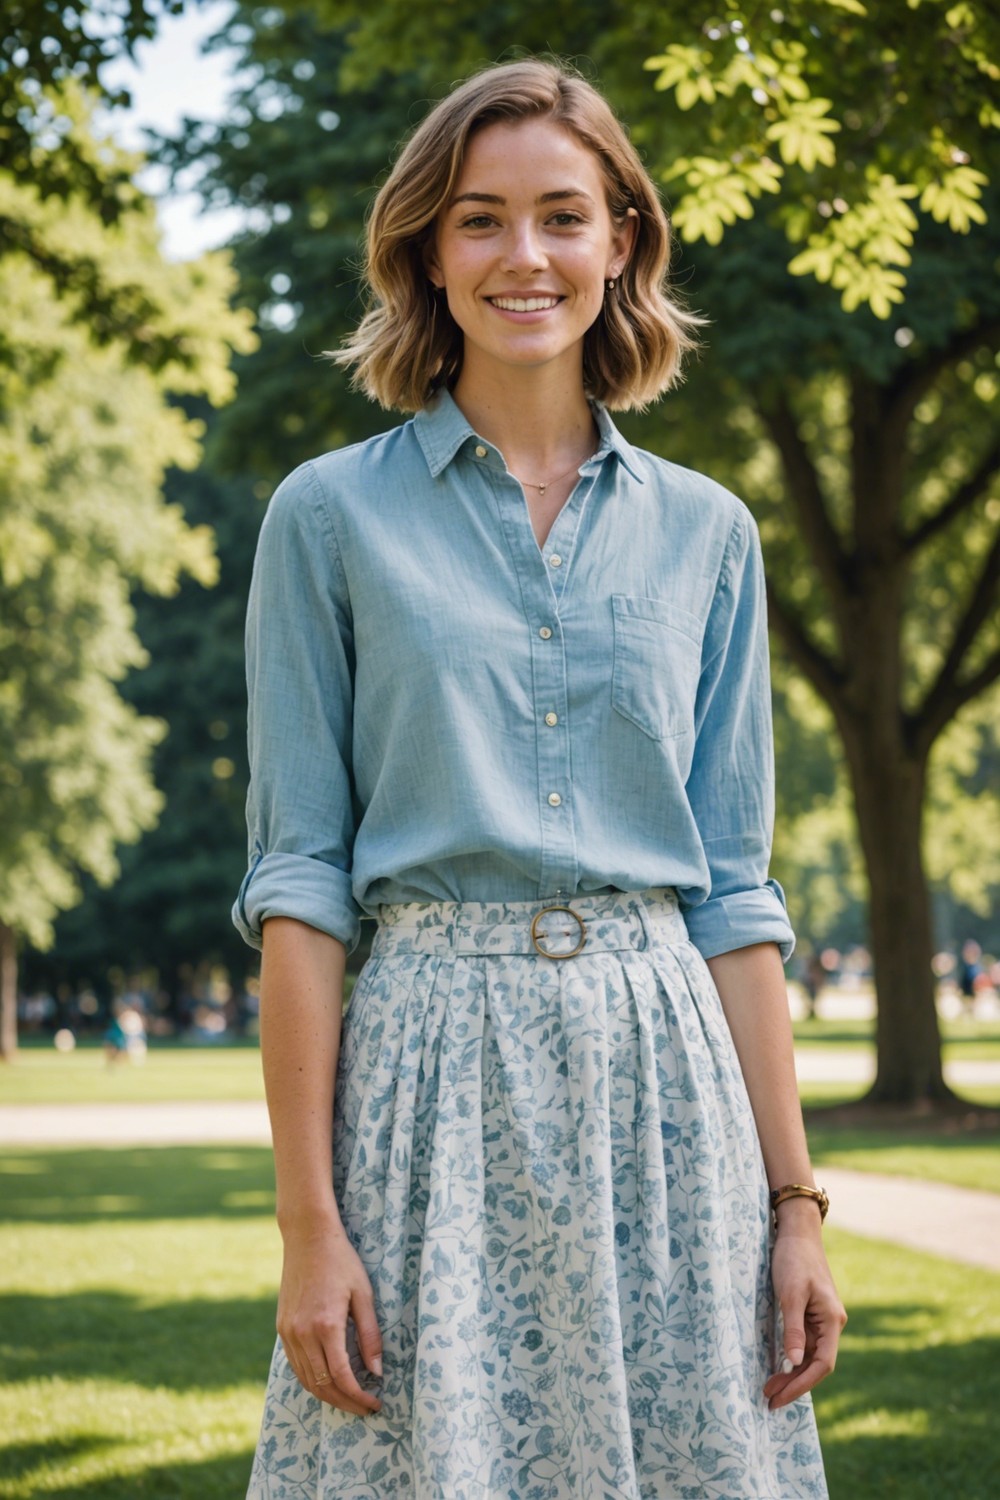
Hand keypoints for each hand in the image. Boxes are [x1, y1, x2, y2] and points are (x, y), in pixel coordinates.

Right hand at [276, 1214, 383, 1416]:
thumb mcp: (364, 1294)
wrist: (307, 1237)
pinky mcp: (282, 1328)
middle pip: (323, 1385)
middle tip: (365, 1410)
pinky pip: (296, 1366)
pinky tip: (328, 1382)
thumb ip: (370, 1335)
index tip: (375, 1404)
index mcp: (326, 1325)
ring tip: (349, 1401)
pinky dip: (312, 1381)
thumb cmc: (341, 1261)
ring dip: (328, 1397)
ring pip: (306, 1380)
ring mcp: (288, 1332)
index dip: (359, 1397)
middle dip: (345, 1403)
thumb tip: (377, 1372)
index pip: (342, 1377)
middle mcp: (302, 1333)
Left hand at [763, 1211, 846, 1410]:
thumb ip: (793, 1330)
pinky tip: (779, 1366)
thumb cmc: (793, 1260)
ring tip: (769, 1387)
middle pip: (817, 1364)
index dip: (802, 1384)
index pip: (822, 1364)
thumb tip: (793, 1364)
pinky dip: (792, 1357)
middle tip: (769, 1398)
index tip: (780, 1397)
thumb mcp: (790, 1294)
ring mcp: (823, 1319)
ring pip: (811, 1356)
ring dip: (792, 1373)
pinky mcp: (812, 1314)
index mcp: (832, 1321)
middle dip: (794, 1383)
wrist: (797, 1233)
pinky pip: (805, 1343)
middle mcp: (832, 1324)